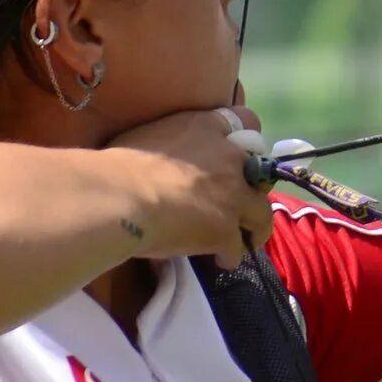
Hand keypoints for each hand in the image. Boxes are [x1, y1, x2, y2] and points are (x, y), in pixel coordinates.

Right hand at [106, 99, 274, 268]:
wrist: (119, 195)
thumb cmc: (119, 163)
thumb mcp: (149, 135)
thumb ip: (169, 142)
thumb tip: (159, 158)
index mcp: (205, 127)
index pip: (245, 121)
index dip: (246, 141)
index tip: (239, 156)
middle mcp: (228, 158)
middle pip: (261, 173)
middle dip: (253, 188)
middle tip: (239, 202)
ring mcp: (231, 196)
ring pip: (261, 214)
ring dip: (255, 227)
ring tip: (244, 239)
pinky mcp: (225, 230)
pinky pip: (237, 248)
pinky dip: (230, 255)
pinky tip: (220, 261)